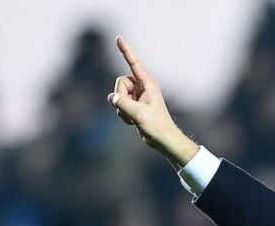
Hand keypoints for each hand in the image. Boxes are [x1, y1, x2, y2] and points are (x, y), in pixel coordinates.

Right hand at [107, 35, 196, 167]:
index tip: (118, 38)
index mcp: (148, 85)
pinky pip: (119, 103)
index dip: (126, 51)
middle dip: (121, 96)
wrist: (163, 139)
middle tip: (132, 109)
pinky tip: (132, 121)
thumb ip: (123, 104)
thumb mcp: (139, 115)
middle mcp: (142, 87)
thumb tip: (111, 97)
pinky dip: (122, 113)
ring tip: (134, 117)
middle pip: (120, 82)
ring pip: (118, 94)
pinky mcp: (133, 104)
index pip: (134, 64)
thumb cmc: (156, 126)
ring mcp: (137, 95)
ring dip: (122, 107)